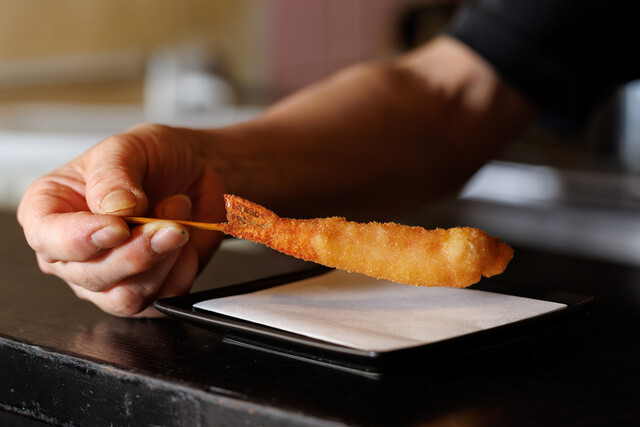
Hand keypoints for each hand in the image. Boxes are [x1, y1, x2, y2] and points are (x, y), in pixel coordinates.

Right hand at [17, 124, 226, 316]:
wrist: (197, 169)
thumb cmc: (153, 157)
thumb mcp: (128, 147)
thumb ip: (113, 176)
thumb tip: (114, 209)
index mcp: (50, 209)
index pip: (47, 239)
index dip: (79, 240)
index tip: (118, 227)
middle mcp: (73, 252)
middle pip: (90, 275)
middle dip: (136, 252)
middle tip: (169, 224)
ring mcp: (108, 277)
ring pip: (125, 297)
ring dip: (162, 262)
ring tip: (180, 225)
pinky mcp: (147, 291)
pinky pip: (162, 299)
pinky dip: (182, 272)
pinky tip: (186, 245)